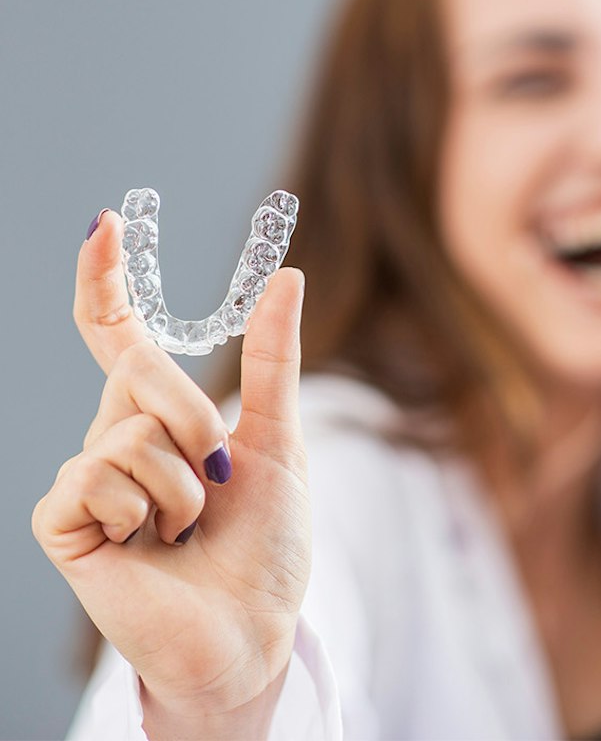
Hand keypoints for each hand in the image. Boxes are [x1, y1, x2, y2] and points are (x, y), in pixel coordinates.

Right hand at [32, 210, 309, 729]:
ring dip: (183, 484)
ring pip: (128, 429)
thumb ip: (273, 360)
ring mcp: (87, 476)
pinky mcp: (64, 520)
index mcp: (162, 414)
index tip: (105, 222)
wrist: (252, 628)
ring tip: (188, 527)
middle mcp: (116, 435)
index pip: (120, 334)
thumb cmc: (266, 542)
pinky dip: (146, 512)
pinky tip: (149, 546)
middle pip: (137, 367)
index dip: (106, 278)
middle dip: (197, 417)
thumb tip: (288, 277)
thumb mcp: (279, 439)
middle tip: (220, 476)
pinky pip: (98, 476)